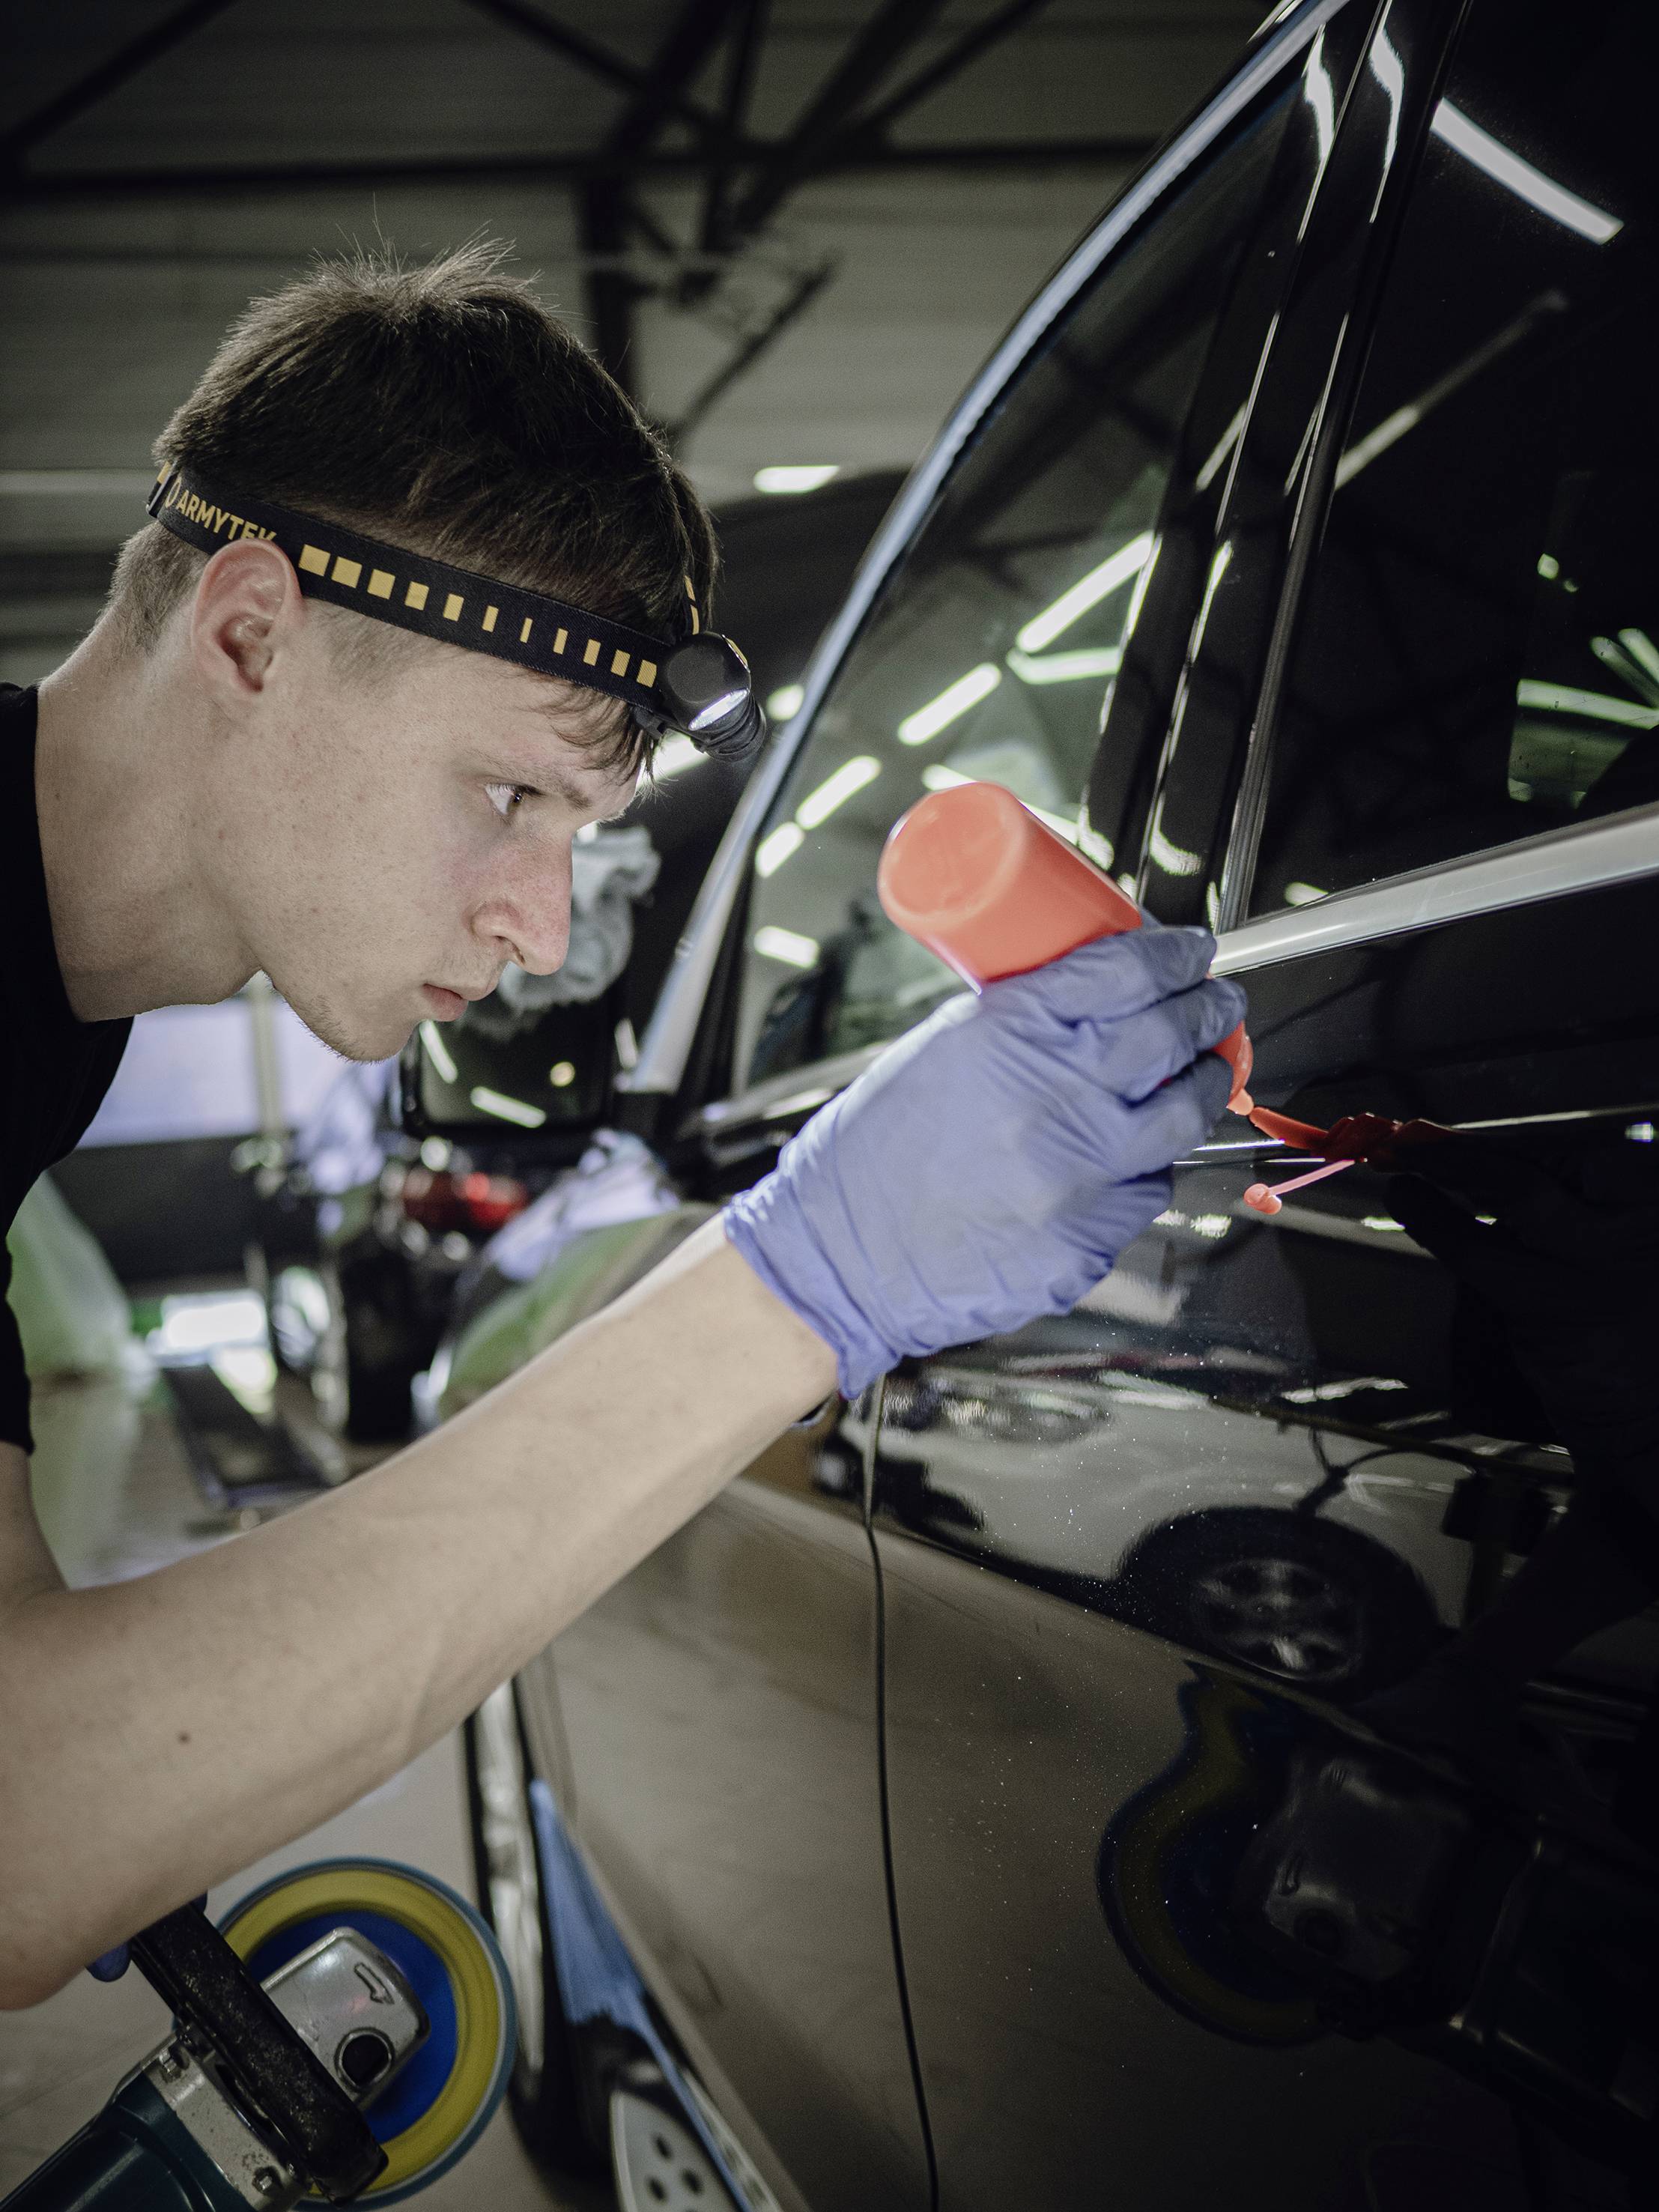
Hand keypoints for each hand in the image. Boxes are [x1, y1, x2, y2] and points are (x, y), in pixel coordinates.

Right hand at [724, 926, 1243, 1394]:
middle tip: (1215, 1004)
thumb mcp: (939, 1050)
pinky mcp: (1087, 1240)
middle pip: (1173, 1035)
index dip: (1176, 953)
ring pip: (1184, 1116)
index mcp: (1010, 1035)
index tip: (1191, 950)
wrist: (839, 1258)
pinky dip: (1143, 1170)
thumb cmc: (870, 1157)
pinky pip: (1146, 1191)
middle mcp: (1055, 1099)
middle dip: (1209, 1010)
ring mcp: (1079, 1175)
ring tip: (1198, 1076)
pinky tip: (1119, 1162)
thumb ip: (1020, 1026)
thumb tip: (1099, 1000)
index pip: (1128, 972)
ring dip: (1202, 1086)